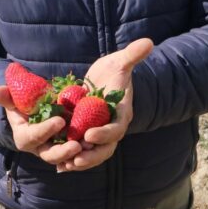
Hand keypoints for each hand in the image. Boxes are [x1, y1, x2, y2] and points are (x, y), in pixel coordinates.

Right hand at [0, 86, 81, 165]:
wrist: (37, 108)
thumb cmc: (24, 103)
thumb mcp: (15, 99)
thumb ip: (7, 97)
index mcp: (24, 137)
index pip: (32, 137)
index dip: (45, 130)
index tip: (59, 120)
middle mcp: (40, 147)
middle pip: (50, 155)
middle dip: (63, 152)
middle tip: (76, 145)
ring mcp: (55, 149)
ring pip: (66, 159)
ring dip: (77, 155)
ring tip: (89, 147)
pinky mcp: (68, 147)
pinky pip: (77, 153)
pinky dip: (86, 152)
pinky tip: (96, 145)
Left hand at [57, 38, 153, 171]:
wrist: (104, 80)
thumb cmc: (114, 71)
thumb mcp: (120, 62)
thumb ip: (132, 55)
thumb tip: (149, 42)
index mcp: (120, 113)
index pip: (116, 128)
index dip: (105, 133)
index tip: (89, 135)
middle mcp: (111, 127)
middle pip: (105, 149)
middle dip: (91, 156)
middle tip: (76, 159)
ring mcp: (98, 133)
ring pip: (92, 154)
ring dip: (79, 161)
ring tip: (64, 166)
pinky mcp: (85, 135)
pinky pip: (80, 151)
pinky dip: (71, 159)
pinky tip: (58, 166)